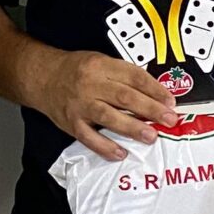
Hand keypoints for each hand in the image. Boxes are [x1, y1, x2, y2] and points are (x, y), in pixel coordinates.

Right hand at [29, 48, 177, 161]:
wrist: (42, 77)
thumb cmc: (75, 70)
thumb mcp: (100, 61)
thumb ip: (124, 76)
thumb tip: (154, 95)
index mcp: (101, 65)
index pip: (133, 76)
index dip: (154, 89)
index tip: (170, 101)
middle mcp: (90, 84)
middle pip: (125, 97)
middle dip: (150, 109)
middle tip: (169, 119)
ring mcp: (80, 105)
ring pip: (109, 116)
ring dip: (132, 128)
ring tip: (151, 136)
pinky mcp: (72, 122)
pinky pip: (89, 137)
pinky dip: (105, 147)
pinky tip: (120, 152)